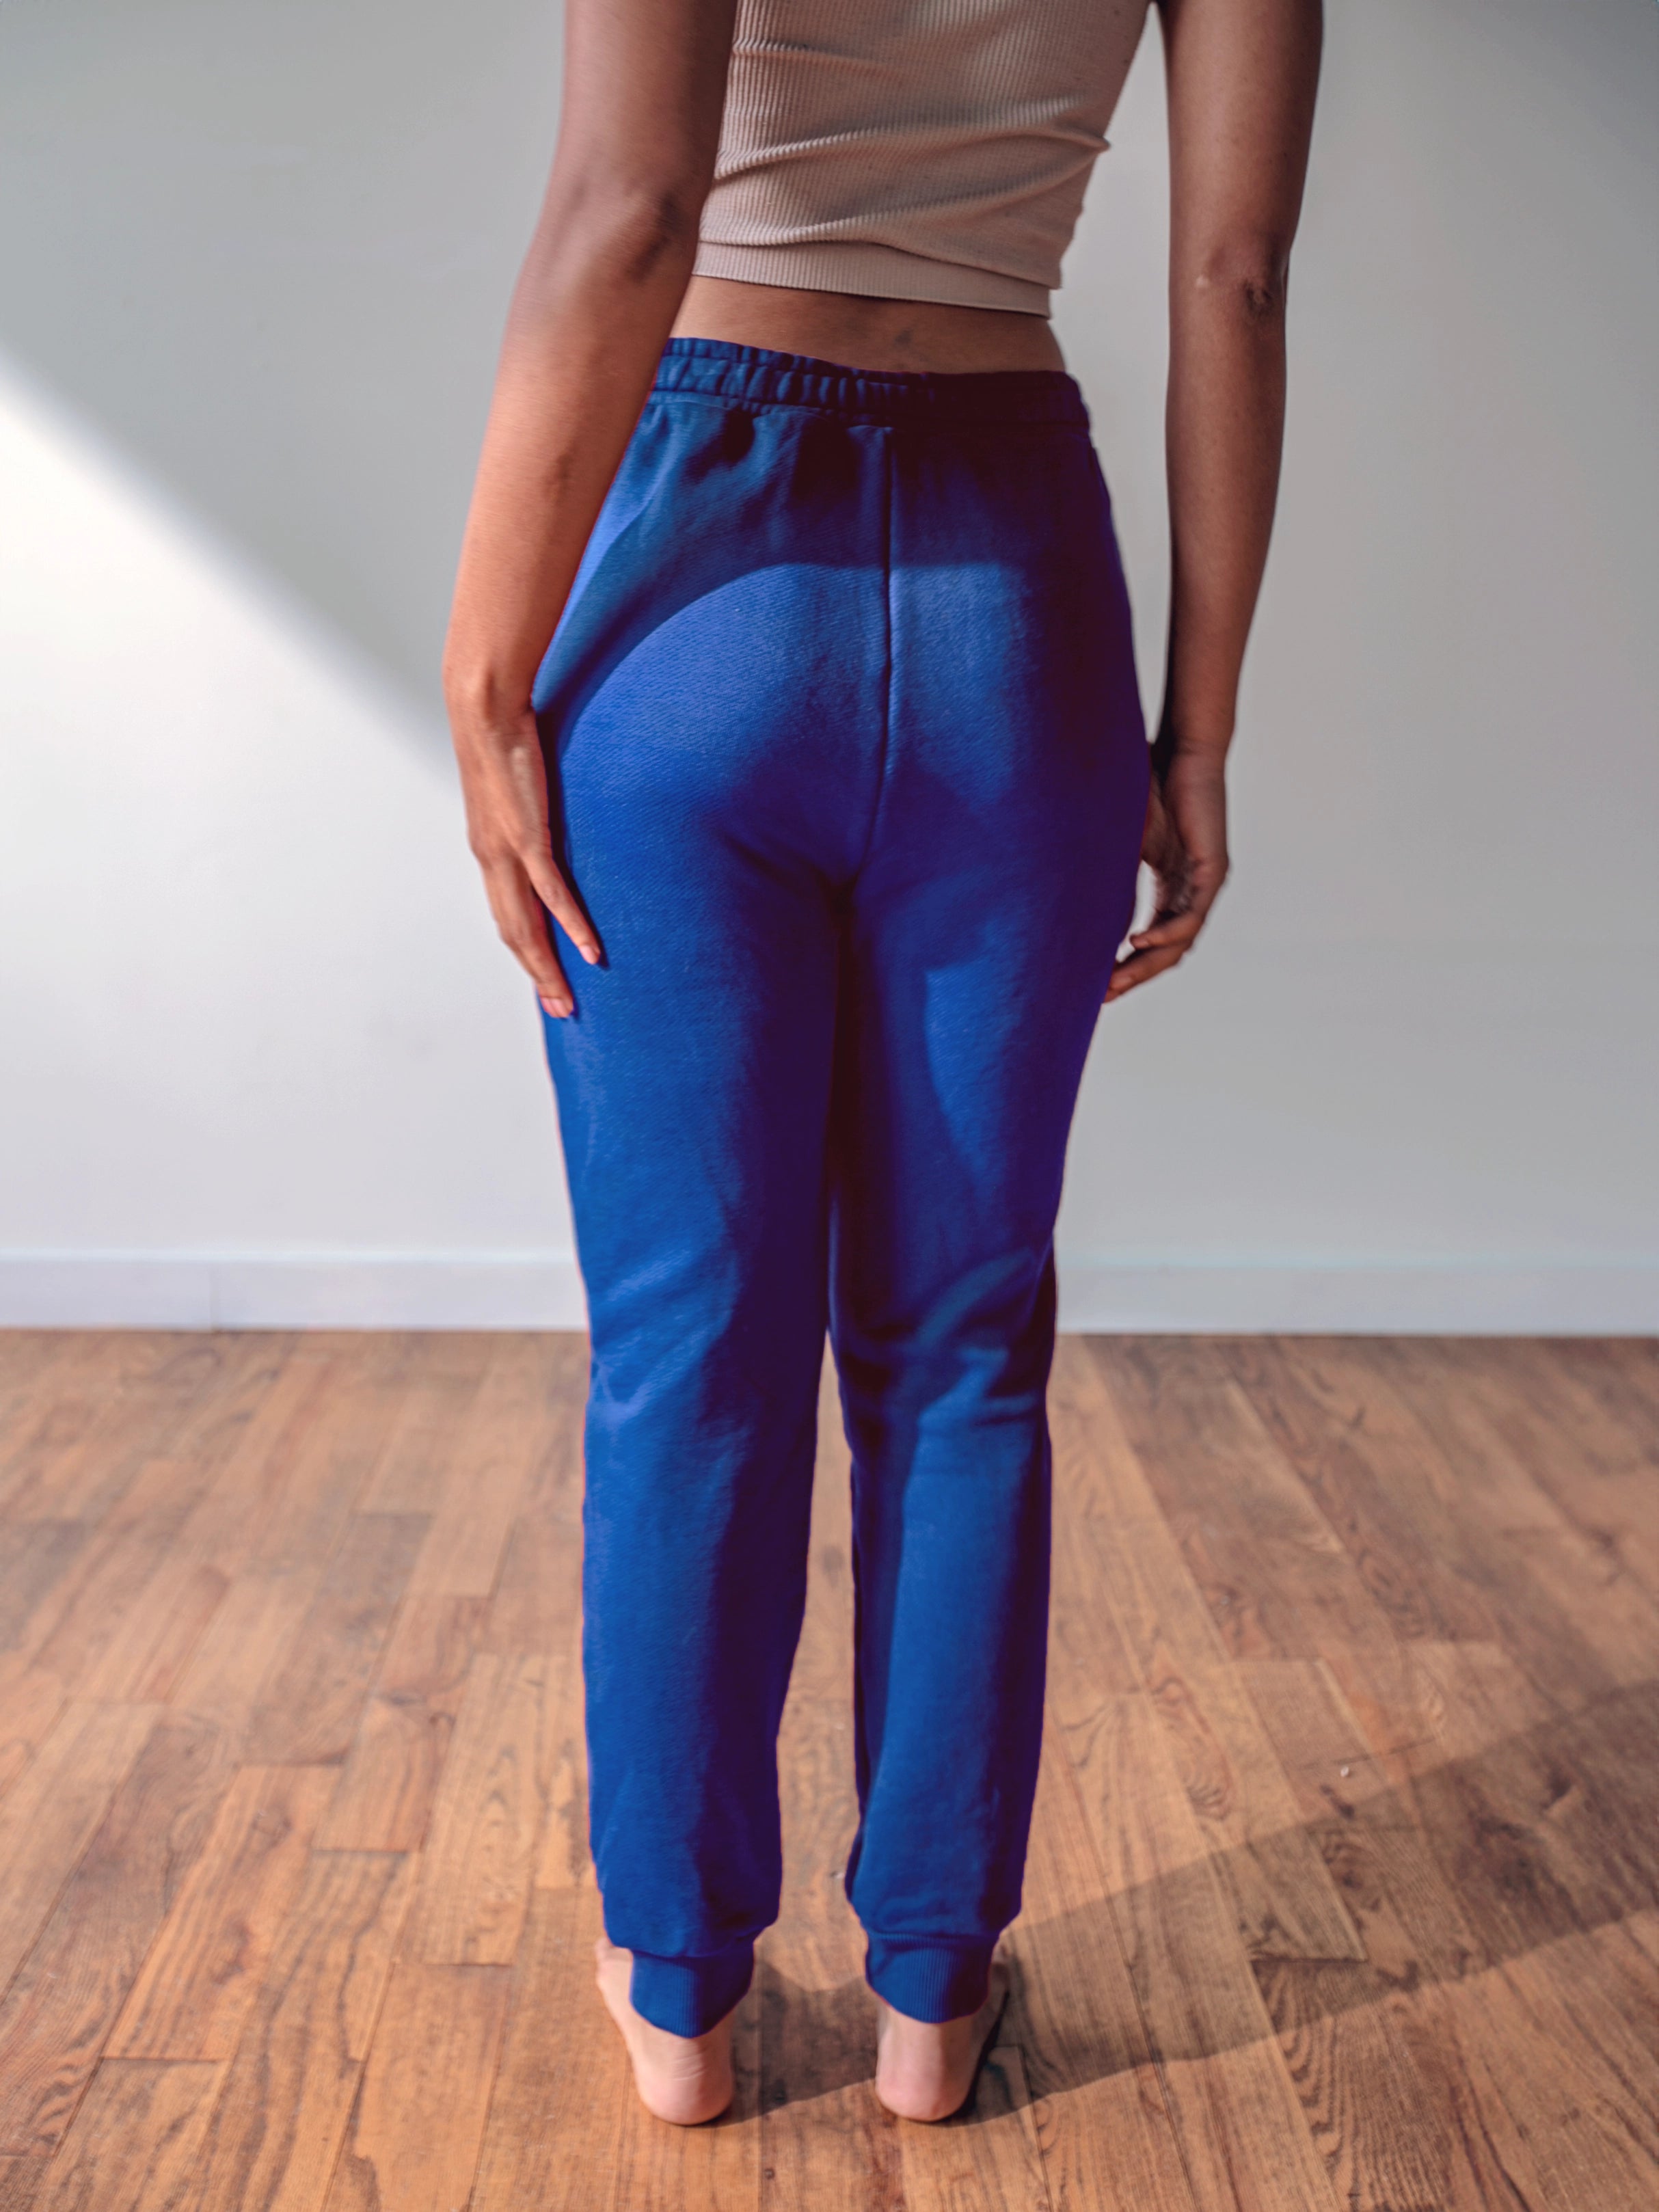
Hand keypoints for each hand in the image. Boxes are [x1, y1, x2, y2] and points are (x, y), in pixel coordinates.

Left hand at [451, 705, 601, 1017]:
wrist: (484, 711)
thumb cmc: (504, 739)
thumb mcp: (515, 788)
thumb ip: (529, 812)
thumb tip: (547, 818)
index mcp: (489, 852)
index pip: (507, 916)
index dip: (526, 954)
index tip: (545, 982)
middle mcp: (492, 861)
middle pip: (514, 934)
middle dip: (536, 975)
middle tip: (560, 1008)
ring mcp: (507, 853)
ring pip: (527, 926)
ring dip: (548, 966)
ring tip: (568, 997)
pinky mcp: (527, 837)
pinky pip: (552, 893)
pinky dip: (570, 925)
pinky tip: (589, 950)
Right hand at [1106, 742, 1228, 1002]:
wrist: (1183, 752)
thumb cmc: (1149, 785)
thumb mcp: (1120, 841)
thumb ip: (1106, 873)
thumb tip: (1065, 898)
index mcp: (1171, 886)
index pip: (1151, 939)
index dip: (1127, 965)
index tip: (1098, 985)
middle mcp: (1190, 891)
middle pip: (1165, 950)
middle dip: (1134, 976)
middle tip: (1104, 996)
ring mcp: (1204, 884)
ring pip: (1179, 941)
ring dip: (1147, 964)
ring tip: (1117, 980)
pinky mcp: (1212, 871)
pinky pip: (1190, 916)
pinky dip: (1165, 933)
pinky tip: (1136, 942)